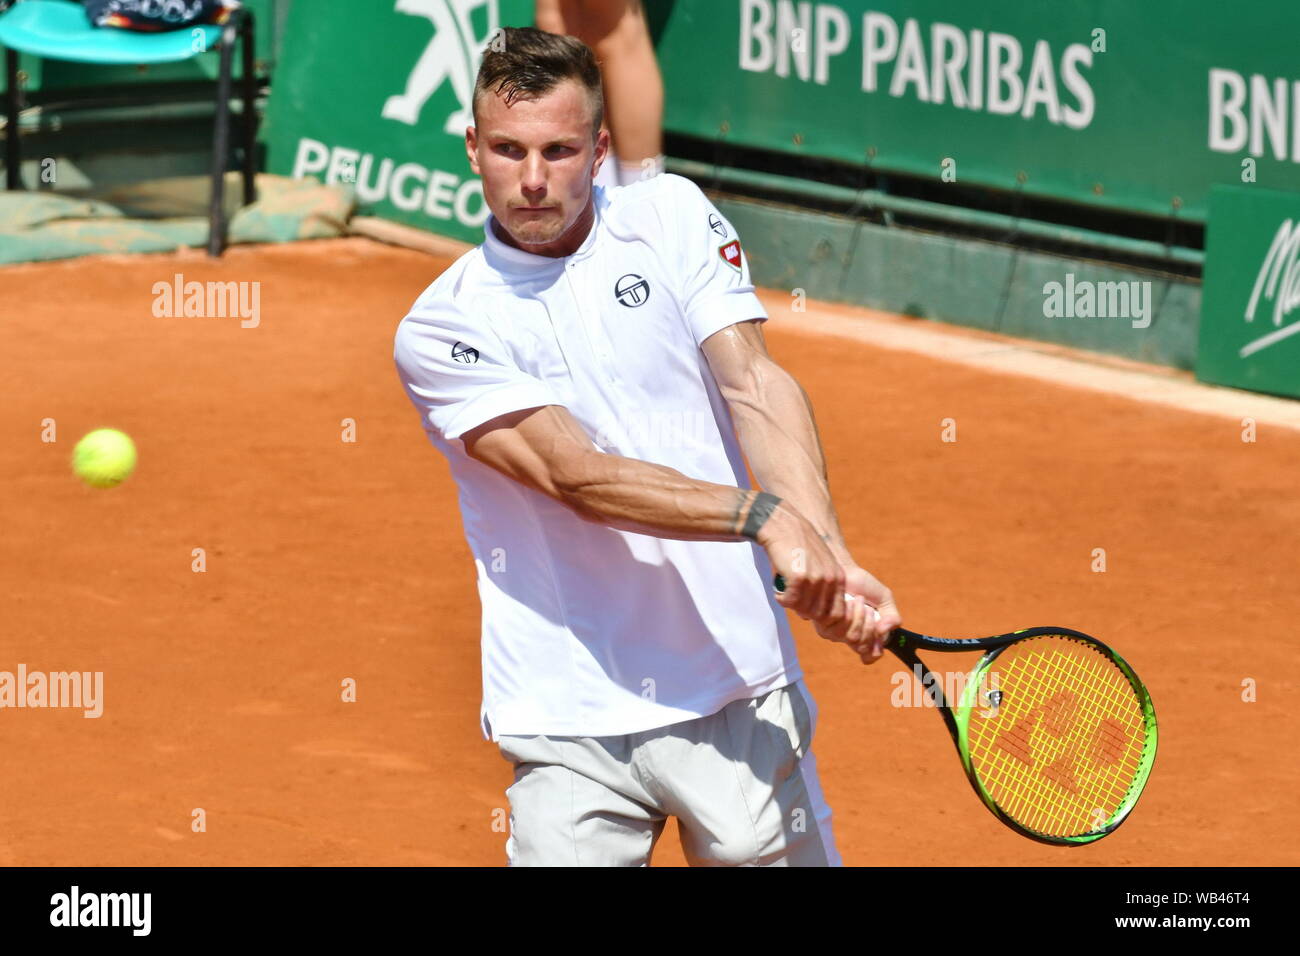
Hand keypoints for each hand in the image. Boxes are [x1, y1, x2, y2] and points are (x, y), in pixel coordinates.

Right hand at [760, 505, 848, 622]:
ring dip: (790, 602)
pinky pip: (788, 601)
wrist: (781, 525)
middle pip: (819, 614)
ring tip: (783, 588)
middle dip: (803, 610)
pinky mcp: (799, 578)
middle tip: (790, 597)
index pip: (837, 613)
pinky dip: (780, 597)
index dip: (820, 615)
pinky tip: (777, 583)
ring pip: (803, 609)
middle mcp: (830, 579)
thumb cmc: (795, 545)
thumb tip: (812, 613)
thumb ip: (822, 585)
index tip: (805, 607)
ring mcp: (816, 579)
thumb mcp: (818, 564)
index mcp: (838, 577)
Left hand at [812, 564, 901, 664]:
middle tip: (870, 609)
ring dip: (860, 615)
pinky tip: (848, 600)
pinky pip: (840, 627)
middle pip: (863, 647)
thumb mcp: (885, 600)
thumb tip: (885, 632)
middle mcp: (849, 638)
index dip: (875, 650)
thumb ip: (893, 617)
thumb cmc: (864, 585)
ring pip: (853, 638)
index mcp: (866, 635)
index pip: (869, 657)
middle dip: (870, 625)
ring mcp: (835, 633)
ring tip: (858, 601)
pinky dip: (850, 611)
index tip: (879, 632)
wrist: (845, 570)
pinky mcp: (823, 624)